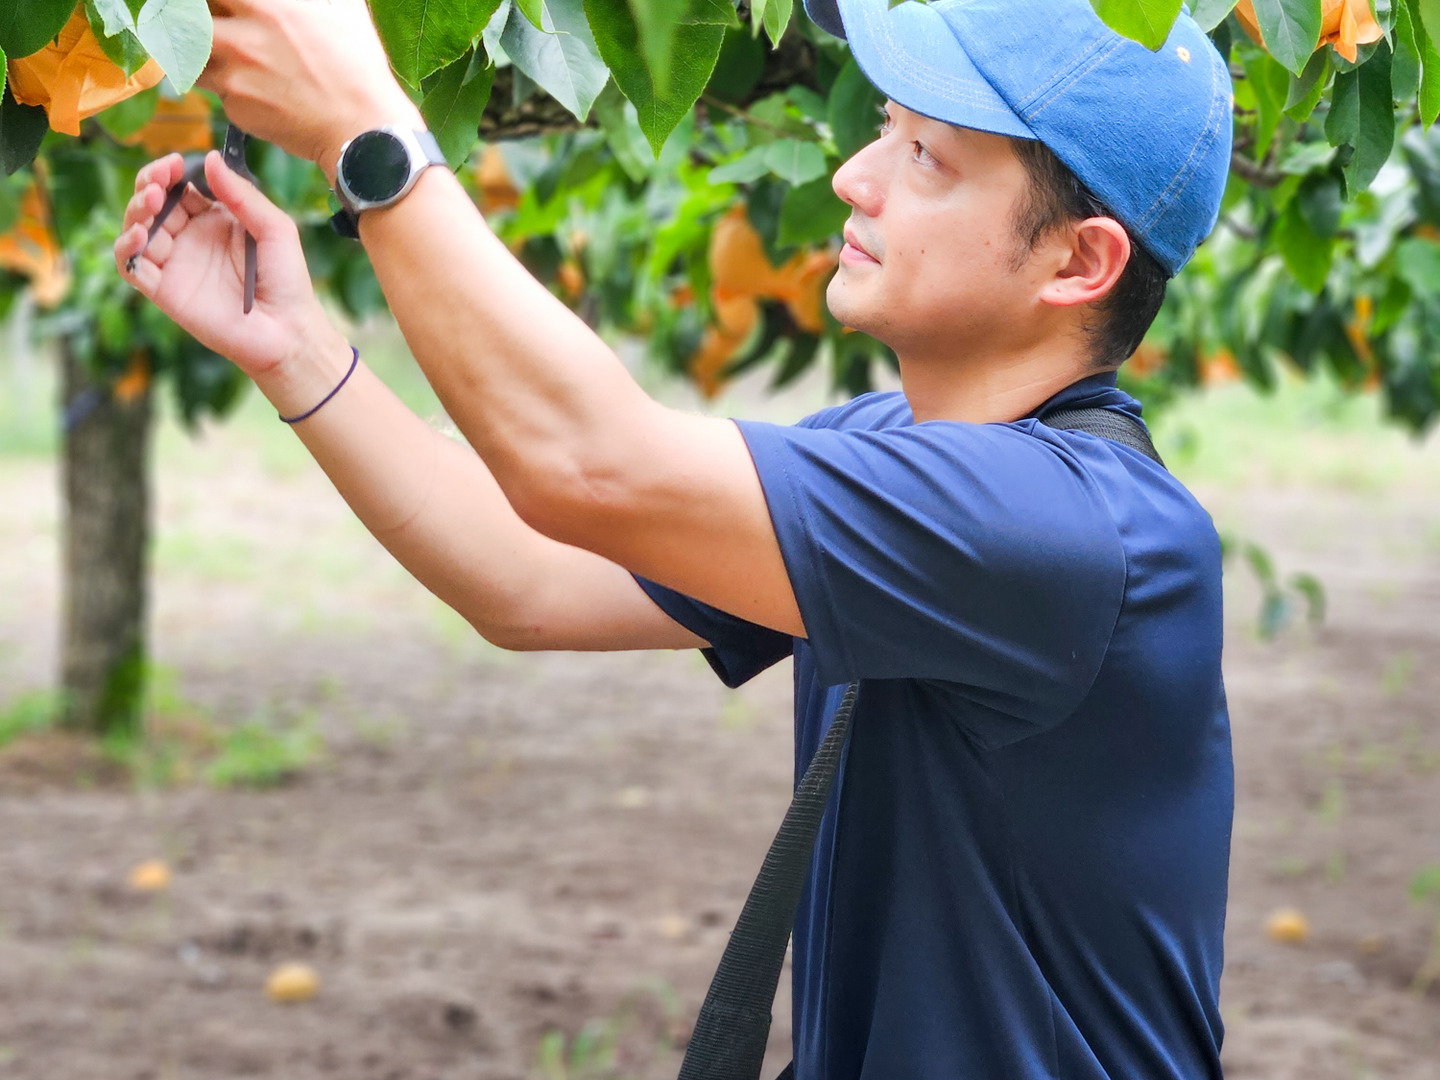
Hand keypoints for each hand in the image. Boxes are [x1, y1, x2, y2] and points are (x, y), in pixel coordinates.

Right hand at [114, 150, 331, 381]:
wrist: (288, 331)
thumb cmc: (288, 281)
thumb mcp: (274, 228)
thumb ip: (242, 195)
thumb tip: (209, 158)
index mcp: (215, 220)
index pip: (180, 187)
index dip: (171, 172)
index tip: (176, 163)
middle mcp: (191, 239)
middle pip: (152, 203)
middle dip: (148, 184)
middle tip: (158, 182)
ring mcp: (175, 264)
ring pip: (136, 228)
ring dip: (135, 210)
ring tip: (152, 202)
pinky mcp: (164, 290)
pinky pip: (131, 265)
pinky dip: (125, 247)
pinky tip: (139, 235)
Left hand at [200, 0, 423, 180]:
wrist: (363, 128)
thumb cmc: (358, 65)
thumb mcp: (342, 7)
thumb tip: (298, 0)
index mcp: (266, 2)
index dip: (205, 2)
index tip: (211, 6)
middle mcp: (242, 33)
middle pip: (186, 17)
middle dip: (189, 20)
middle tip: (204, 25)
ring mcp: (235, 71)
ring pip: (190, 53)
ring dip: (201, 53)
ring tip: (229, 58)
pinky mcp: (235, 105)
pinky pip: (216, 89)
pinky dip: (228, 87)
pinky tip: (259, 91)